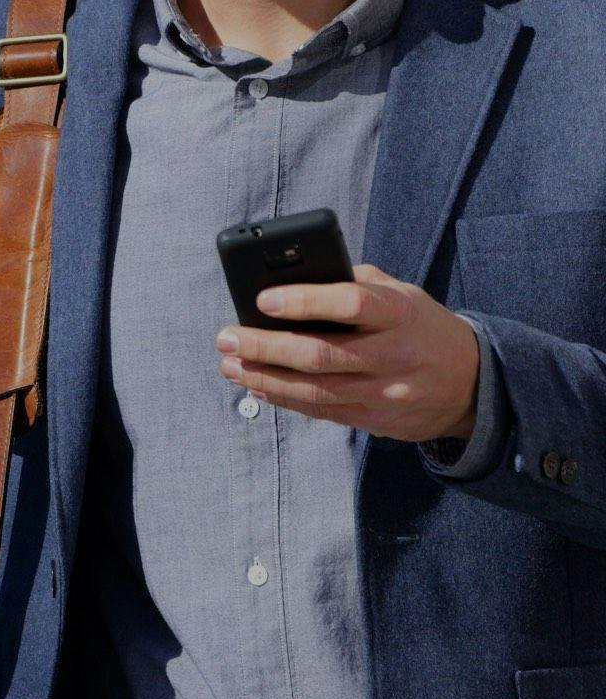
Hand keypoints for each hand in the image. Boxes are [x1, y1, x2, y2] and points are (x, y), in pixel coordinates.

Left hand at [213, 263, 479, 442]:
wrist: (472, 383)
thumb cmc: (419, 324)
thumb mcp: (400, 293)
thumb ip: (352, 282)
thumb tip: (292, 278)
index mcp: (399, 313)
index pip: (350, 304)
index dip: (303, 302)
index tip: (261, 300)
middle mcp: (393, 355)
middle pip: (320, 355)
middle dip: (264, 347)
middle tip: (226, 337)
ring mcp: (385, 393)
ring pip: (314, 390)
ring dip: (264, 378)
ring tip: (230, 364)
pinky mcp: (375, 419)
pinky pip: (322, 411)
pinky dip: (284, 399)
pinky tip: (256, 386)